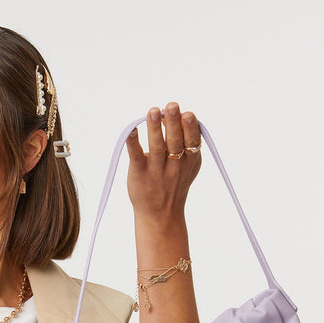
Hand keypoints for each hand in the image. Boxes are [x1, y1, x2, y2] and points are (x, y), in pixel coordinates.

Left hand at [126, 102, 201, 222]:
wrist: (160, 216)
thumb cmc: (174, 185)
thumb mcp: (189, 166)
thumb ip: (189, 144)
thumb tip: (185, 115)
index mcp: (189, 161)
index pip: (192, 142)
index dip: (190, 128)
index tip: (187, 114)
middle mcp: (174, 166)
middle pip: (175, 142)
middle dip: (174, 123)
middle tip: (171, 106)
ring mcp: (156, 171)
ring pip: (157, 147)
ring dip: (155, 128)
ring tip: (152, 111)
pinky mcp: (139, 174)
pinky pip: (136, 156)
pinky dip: (133, 142)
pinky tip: (131, 130)